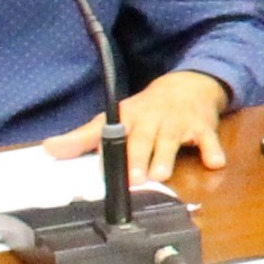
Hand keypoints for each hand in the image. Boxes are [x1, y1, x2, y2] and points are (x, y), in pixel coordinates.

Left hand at [46, 71, 230, 184]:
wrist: (188, 85)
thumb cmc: (147, 109)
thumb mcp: (115, 118)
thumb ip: (83, 138)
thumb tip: (48, 149)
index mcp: (129, 119)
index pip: (115, 134)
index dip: (110, 151)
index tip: (106, 168)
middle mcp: (153, 120)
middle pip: (144, 139)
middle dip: (140, 157)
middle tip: (136, 178)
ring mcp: (179, 122)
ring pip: (172, 140)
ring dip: (168, 156)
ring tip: (162, 175)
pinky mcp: (203, 126)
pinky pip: (209, 138)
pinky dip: (212, 149)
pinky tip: (215, 162)